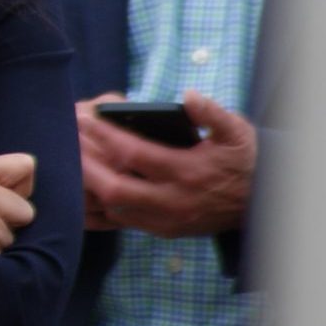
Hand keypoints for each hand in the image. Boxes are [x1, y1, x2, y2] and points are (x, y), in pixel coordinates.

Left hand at [78, 90, 255, 237]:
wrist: (261, 203)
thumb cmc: (243, 161)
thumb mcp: (237, 133)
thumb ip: (212, 113)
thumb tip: (189, 95)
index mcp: (188, 171)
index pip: (135, 153)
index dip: (106, 135)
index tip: (85, 118)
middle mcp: (172, 200)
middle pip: (115, 188)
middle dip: (85, 166)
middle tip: (65, 143)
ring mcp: (164, 220)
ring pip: (113, 209)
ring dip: (86, 188)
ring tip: (64, 164)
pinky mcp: (161, 230)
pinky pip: (119, 225)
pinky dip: (95, 211)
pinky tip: (75, 195)